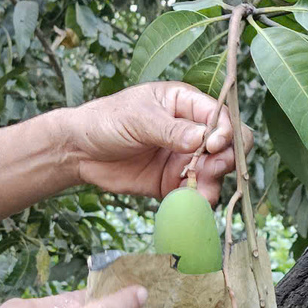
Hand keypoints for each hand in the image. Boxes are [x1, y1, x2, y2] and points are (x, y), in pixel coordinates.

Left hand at [64, 82, 244, 201]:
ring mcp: (184, 158)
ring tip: (201, 193)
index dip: (225, 130)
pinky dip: (198, 200)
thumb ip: (170, 129)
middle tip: (211, 169)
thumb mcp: (137, 118)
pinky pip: (194, 193)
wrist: (79, 151)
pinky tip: (192, 204)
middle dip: (226, 158)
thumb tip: (202, 138)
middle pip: (228, 145)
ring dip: (214, 183)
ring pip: (215, 173)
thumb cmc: (106, 121)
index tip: (212, 145)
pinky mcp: (173, 183)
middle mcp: (191, 131)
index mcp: (186, 103)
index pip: (221, 115)